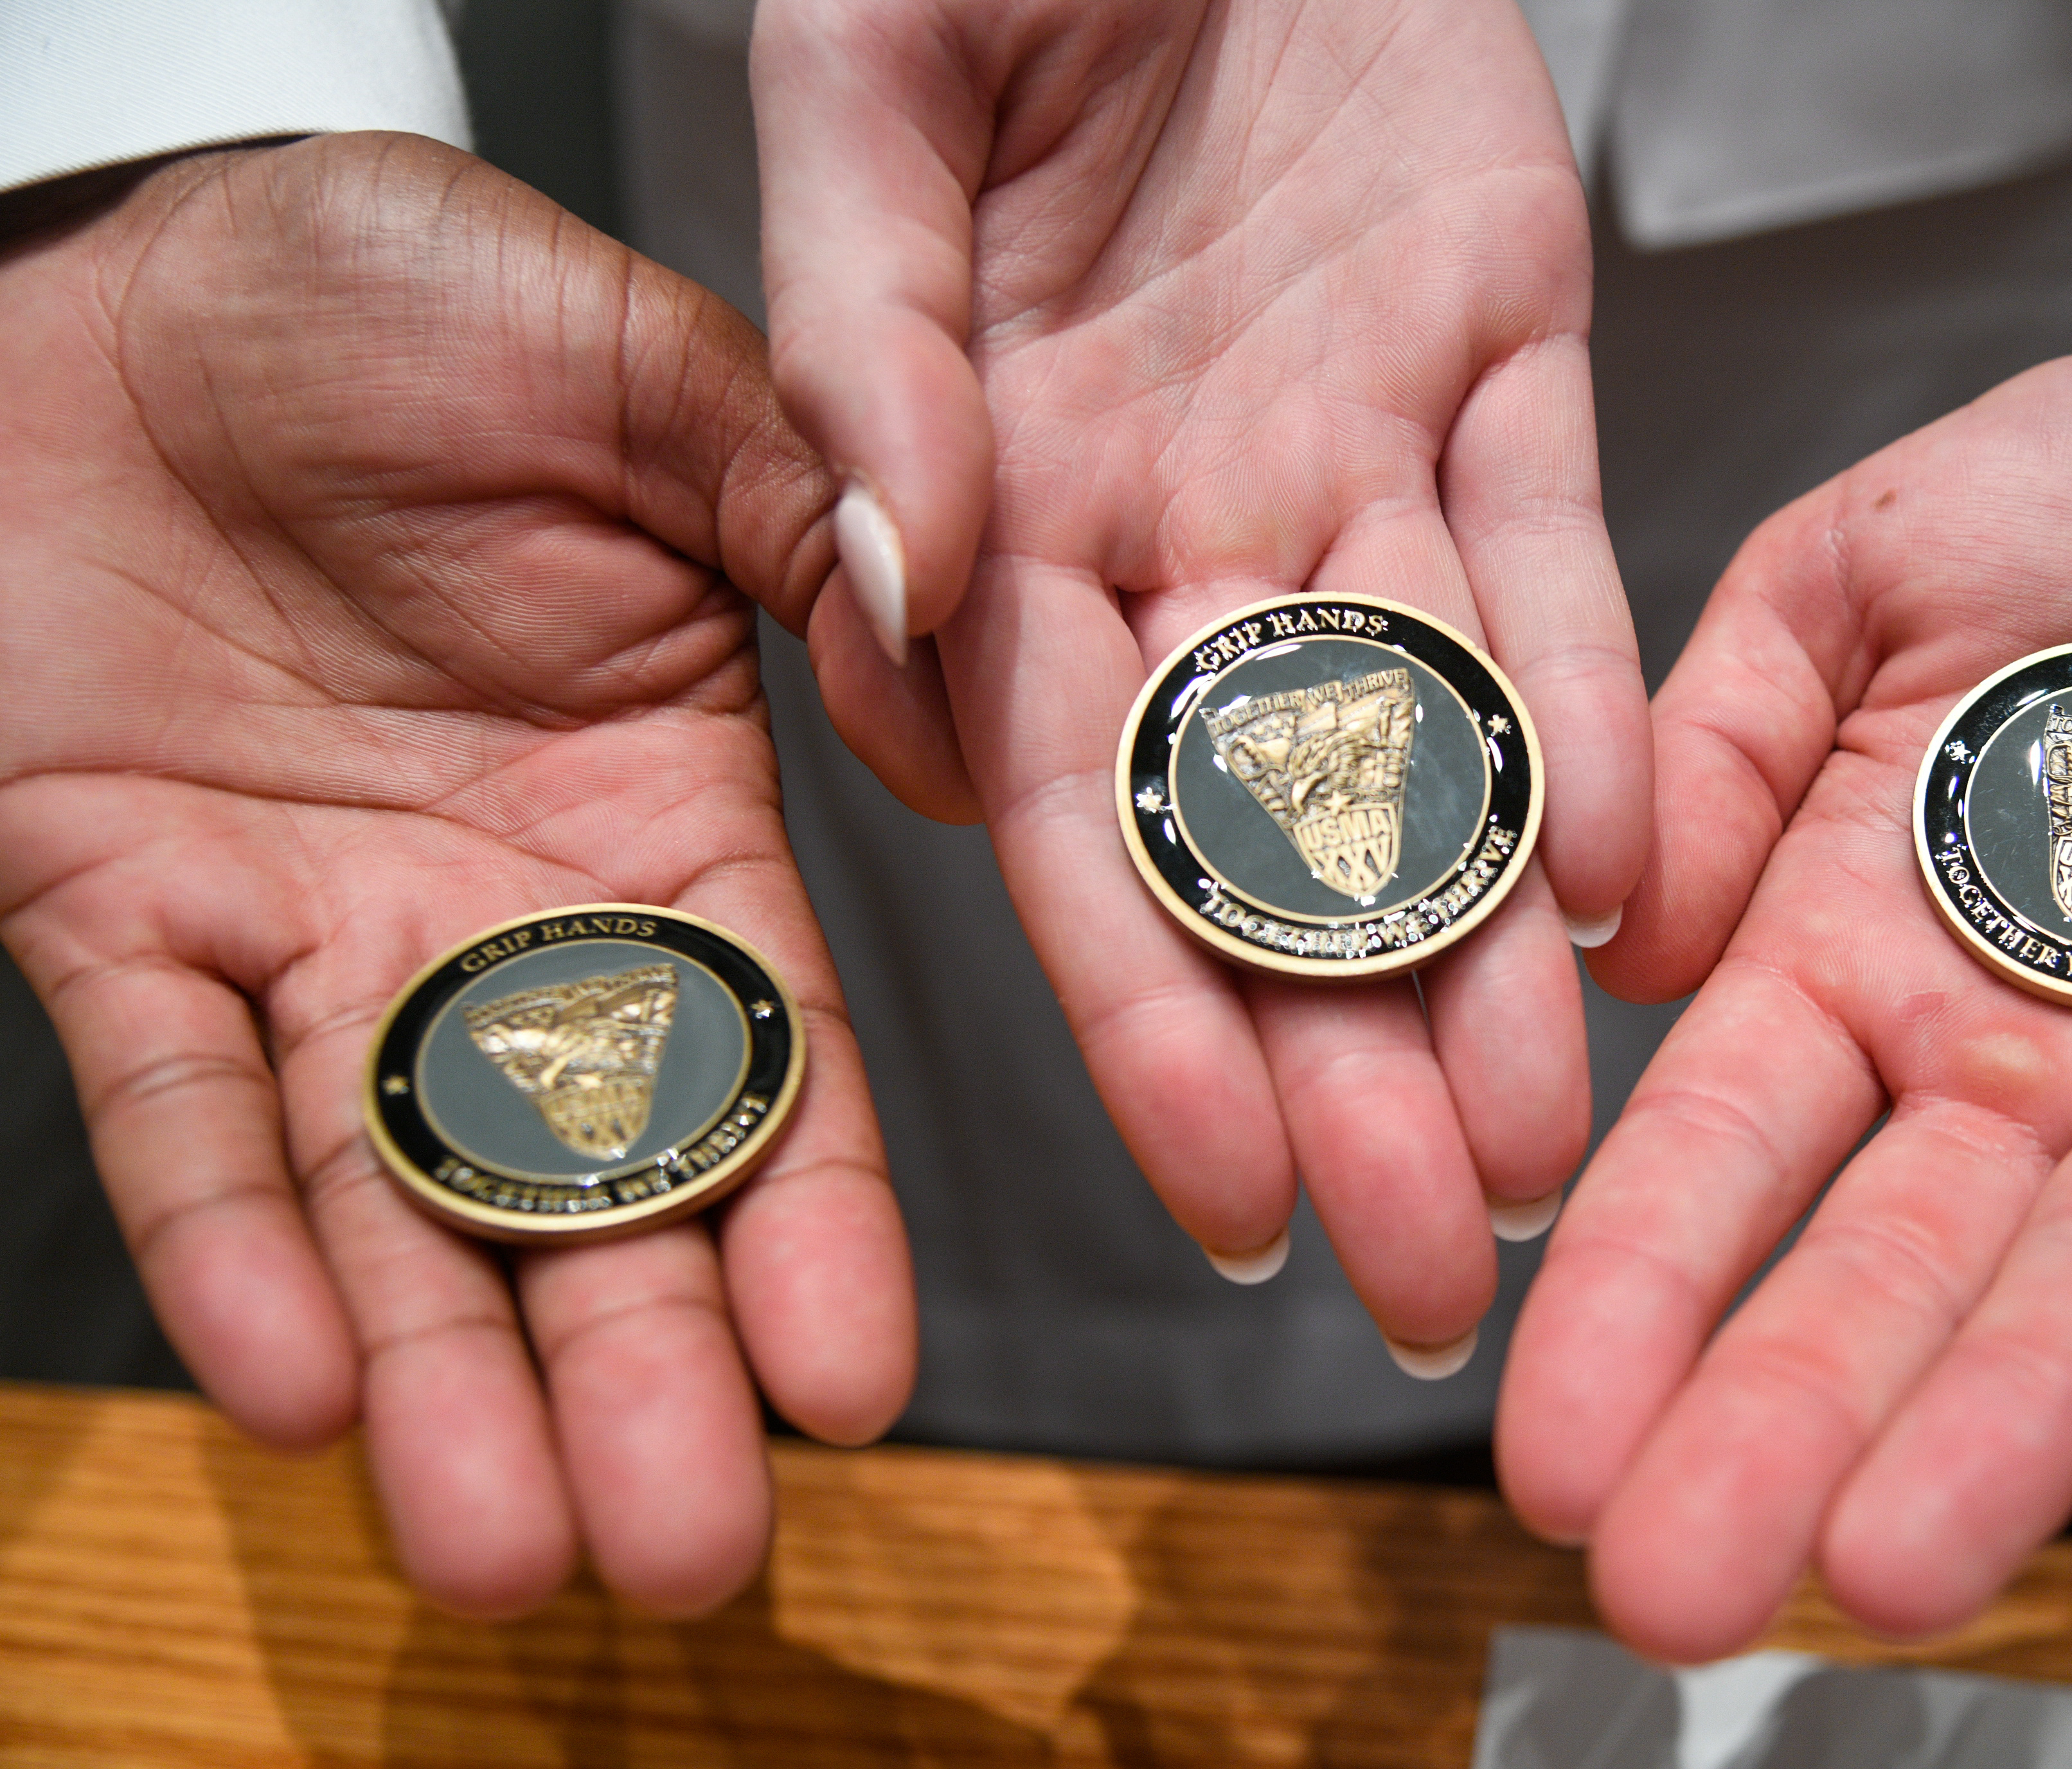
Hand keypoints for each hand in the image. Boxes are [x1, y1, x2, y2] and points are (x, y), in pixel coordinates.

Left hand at [0, 136, 912, 1618]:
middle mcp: (503, 911)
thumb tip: (933, 651)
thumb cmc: (388, 289)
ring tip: (499, 1550)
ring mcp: (309, 930)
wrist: (117, 269)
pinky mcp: (107, 910)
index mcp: (663, 806)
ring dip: (443, 1375)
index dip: (813, 1220)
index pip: (765, 1051)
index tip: (858, 1379)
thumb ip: (783, 500)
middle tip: (688, 1553)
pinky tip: (291, 1383)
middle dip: (640, 1371)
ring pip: (392, 1196)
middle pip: (592, 1185)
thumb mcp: (627, 362)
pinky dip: (227, 1239)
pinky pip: (174, 1103)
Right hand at [752, 0, 1649, 1356]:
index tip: (1219, 1194)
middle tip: (1425, 1273)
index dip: (1139, 1006)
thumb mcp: (860, 93)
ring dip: (1485, 951)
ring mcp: (1350, 450)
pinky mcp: (1506, 353)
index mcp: (997, 494)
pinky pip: (1561, 561)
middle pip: (1264, 837)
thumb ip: (863, 345)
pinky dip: (1599, 715)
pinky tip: (1633, 889)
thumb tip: (891, 589)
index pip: (1069, 808)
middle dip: (1337, 1060)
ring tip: (1547, 1160)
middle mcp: (1178, 523)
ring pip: (1428, 745)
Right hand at [1494, 354, 2071, 1656]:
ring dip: (1996, 1432)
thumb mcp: (1866, 556)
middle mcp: (2012, 1052)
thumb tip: (1613, 945)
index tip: (1544, 1443)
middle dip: (1783, 1425)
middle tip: (1676, 1587)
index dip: (1634, 1294)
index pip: (1723, 1150)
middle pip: (1886, 1270)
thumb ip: (1717, 727)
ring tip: (1893, 1572)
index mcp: (1855, 938)